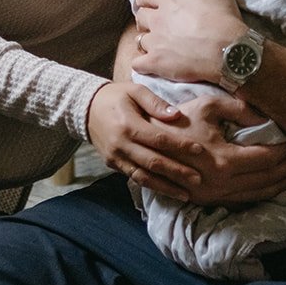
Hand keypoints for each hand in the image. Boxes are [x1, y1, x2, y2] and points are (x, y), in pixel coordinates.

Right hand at [86, 81, 210, 199]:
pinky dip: (152, 185)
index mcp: (128, 124)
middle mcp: (121, 144)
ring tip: (186, 194)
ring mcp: (115, 157)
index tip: (200, 150)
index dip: (180, 145)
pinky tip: (167, 190)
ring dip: (166, 187)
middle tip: (198, 179)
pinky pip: (134, 177)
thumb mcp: (135, 90)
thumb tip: (177, 115)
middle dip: (177, 172)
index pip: (158, 139)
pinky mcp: (113, 164)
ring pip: (144, 176)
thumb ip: (156, 102)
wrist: (85, 108)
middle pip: (153, 162)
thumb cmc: (116, 96)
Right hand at [132, 95, 285, 206]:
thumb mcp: (205, 105)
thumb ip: (238, 108)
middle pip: (270, 179)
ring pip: (262, 193)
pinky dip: (268, 191)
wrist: (141, 144)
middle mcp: (221, 184)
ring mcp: (215, 196)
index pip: (269, 159)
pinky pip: (248, 201)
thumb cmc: (174, 119)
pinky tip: (280, 181)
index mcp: (222, 160)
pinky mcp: (210, 200)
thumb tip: (266, 115)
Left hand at [133, 0, 241, 84]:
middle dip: (145, 18)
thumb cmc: (224, 18)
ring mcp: (155, 42)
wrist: (229, 52)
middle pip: (140, 17)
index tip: (148, 3)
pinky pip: (138, 63)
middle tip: (153, 23)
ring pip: (139, 40)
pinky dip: (141, 63)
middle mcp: (158, 20)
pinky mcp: (156, 63)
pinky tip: (148, 64)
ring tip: (154, 44)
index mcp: (169, 0)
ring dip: (145, 40)